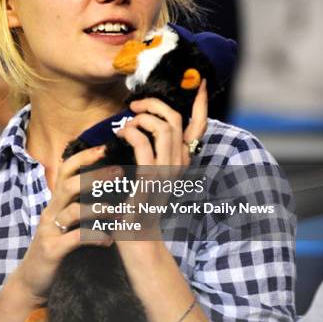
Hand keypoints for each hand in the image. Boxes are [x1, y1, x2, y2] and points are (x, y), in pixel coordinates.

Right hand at [10, 146, 113, 305]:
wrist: (31, 281)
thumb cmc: (56, 247)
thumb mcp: (65, 221)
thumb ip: (79, 203)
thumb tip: (104, 183)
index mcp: (56, 201)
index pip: (66, 169)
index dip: (84, 156)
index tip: (106, 147)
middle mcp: (51, 211)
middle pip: (70, 184)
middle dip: (95, 176)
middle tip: (120, 172)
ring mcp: (49, 231)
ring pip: (74, 211)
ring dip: (99, 209)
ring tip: (120, 213)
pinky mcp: (52, 250)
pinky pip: (74, 239)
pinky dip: (94, 237)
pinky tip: (109, 241)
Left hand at [113, 81, 207, 251]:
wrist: (137, 238)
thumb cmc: (138, 204)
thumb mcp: (150, 174)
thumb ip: (153, 152)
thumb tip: (143, 126)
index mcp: (181, 160)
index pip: (199, 126)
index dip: (200, 102)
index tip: (198, 83)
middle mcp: (179, 164)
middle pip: (177, 120)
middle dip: (156, 104)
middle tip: (136, 106)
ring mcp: (166, 173)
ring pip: (164, 128)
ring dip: (143, 118)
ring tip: (127, 122)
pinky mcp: (150, 181)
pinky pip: (144, 146)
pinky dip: (131, 133)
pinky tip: (122, 134)